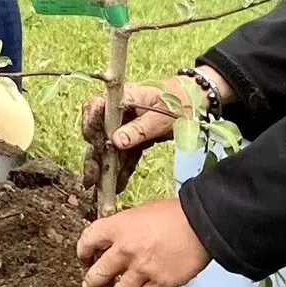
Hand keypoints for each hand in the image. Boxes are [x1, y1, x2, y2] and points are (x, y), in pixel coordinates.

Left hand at [77, 199, 212, 286]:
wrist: (201, 223)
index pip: (88, 241)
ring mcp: (142, 269)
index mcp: (117, 227)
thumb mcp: (140, 212)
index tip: (84, 258)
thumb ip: (124, 227)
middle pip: (99, 273)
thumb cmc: (174, 214)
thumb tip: (115, 240)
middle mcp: (125, 250)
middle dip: (91, 283)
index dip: (82, 252)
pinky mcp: (160, 283)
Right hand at [78, 81, 181, 196]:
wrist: (194, 101)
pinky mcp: (133, 138)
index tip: (94, 145)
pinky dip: (121, 170)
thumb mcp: (160, 117)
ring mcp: (124, 126)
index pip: (95, 109)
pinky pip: (124, 155)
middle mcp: (117, 112)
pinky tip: (117, 186)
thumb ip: (138, 129)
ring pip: (109, 148)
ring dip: (105, 168)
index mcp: (120, 98)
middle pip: (98, 133)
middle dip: (94, 156)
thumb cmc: (178, 101)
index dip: (90, 127)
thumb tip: (115, 141)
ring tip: (101, 188)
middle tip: (91, 177)